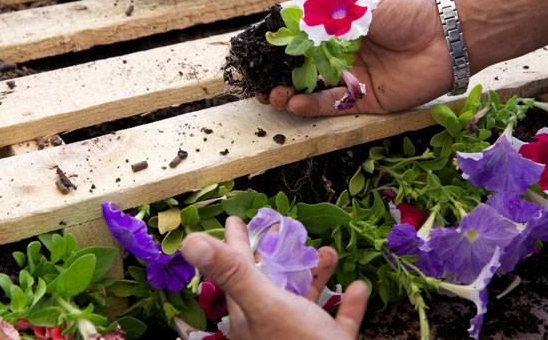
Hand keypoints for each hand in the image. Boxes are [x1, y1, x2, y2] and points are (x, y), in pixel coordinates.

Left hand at [181, 216, 368, 339]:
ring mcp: (302, 337)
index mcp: (251, 316)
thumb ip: (232, 273)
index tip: (235, 220)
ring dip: (316, 275)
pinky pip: (339, 322)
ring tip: (326, 254)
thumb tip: (190, 242)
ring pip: (305, 301)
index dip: (236, 243)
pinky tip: (357, 288)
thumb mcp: (264, 304)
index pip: (238, 271)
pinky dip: (348, 305)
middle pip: (272, 283)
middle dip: (278, 256)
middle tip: (283, 232)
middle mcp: (272, 326)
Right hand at [260, 0, 453, 116]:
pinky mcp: (365, 98)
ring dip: (290, 93)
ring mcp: (353, 77)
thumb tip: (288, 16)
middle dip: (279, 75)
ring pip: (314, 89)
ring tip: (273, 95)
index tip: (259, 53)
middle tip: (260, 83)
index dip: (280, 48)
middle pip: (303, 68)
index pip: (302, 39)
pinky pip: (333, 105)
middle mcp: (343, 53)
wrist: (449, 35)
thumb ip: (326, 11)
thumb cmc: (407, 9)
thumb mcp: (361, 0)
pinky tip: (295, 103)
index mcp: (340, 27)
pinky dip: (312, 106)